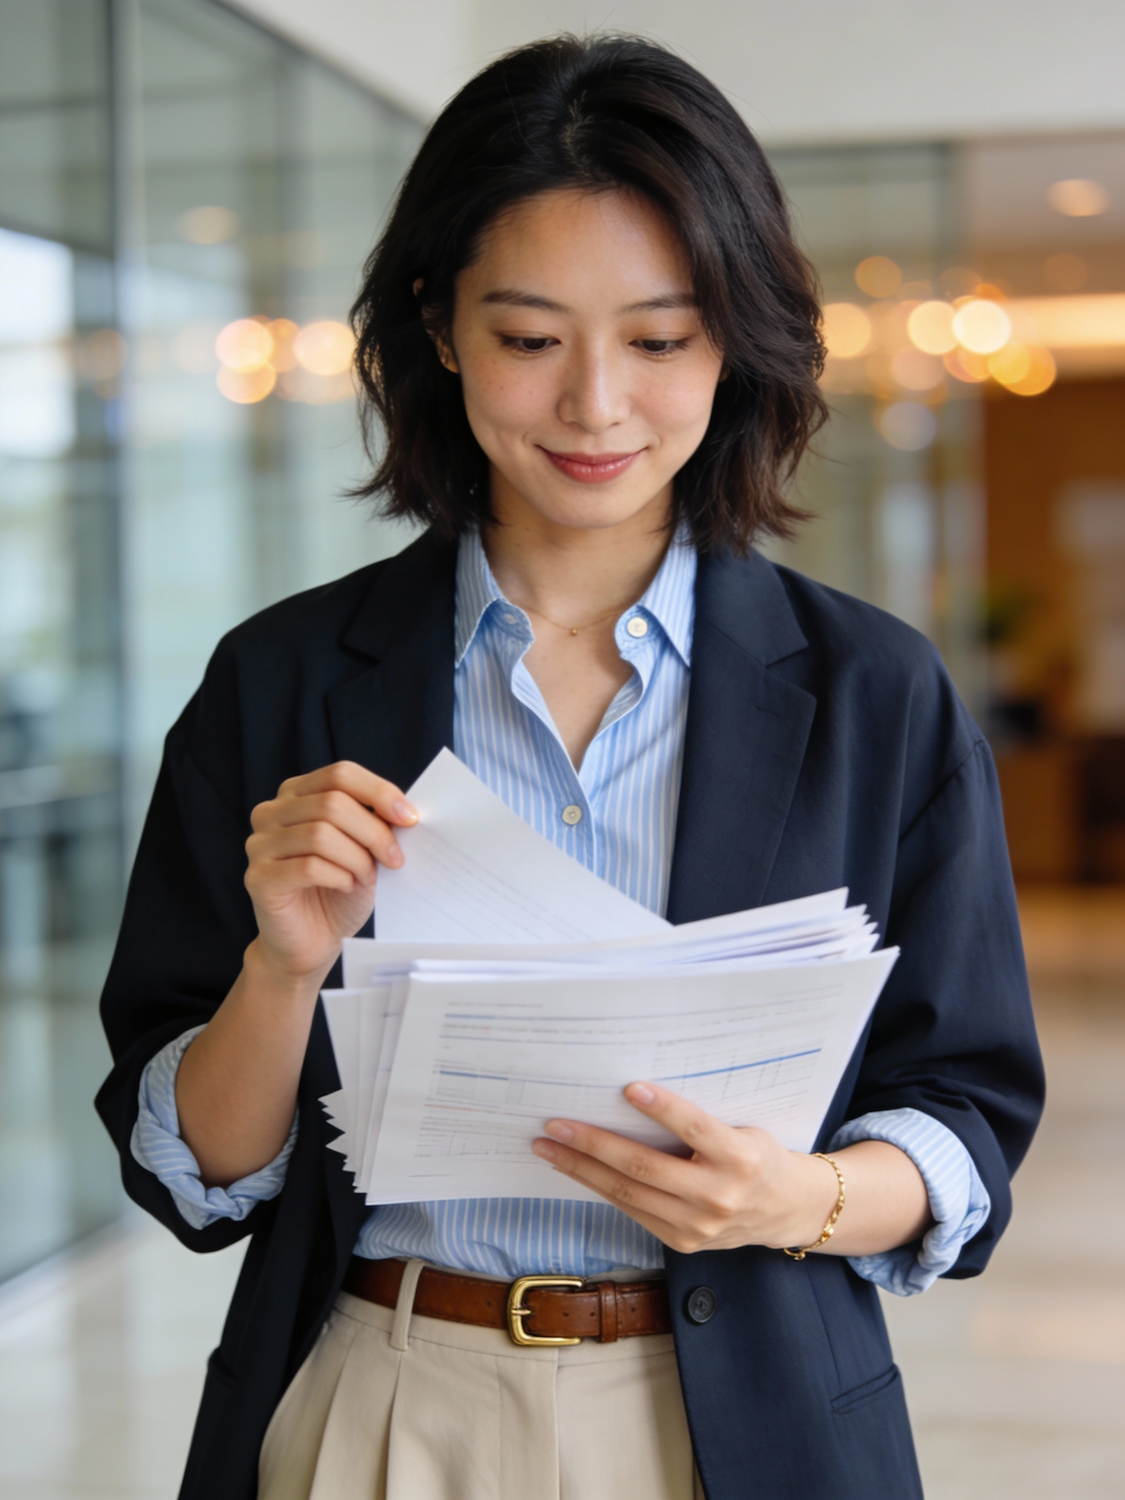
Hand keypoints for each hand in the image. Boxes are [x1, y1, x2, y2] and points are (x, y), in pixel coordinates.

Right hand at [243, 761, 416, 981]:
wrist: (312, 941)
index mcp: (296, 794)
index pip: (340, 774)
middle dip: (373, 832)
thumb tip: (406, 809)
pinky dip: (339, 877)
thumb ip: (375, 822)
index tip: (410, 818)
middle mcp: (271, 813)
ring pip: (320, 834)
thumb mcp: (363, 848)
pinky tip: (347, 887)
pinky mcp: (259, 878)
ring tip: (367, 877)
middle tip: (394, 859)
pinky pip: (309, 866)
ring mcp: (259, 844)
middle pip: (332, 803)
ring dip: (357, 858)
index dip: (379, 792)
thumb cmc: (339, 889)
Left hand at [532, 1083, 842, 1254]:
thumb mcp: (744, 1129)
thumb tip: (633, 1094)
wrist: (783, 1210)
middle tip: (555, 1124)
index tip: (629, 1087)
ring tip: (549, 1147)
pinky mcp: (682, 1242)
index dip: (665, 1109)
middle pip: (646, 1167)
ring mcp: (698, 1226)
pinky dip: (600, 1187)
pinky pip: (633, 1210)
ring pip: (629, 1193)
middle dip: (594, 1144)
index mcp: (741, 1159)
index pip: (697, 1130)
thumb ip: (701, 1122)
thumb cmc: (757, 1156)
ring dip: (582, 1169)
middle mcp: (719, 1196)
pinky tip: (577, 1169)